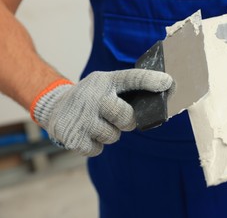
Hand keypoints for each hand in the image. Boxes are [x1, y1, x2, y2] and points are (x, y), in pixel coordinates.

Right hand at [31, 69, 172, 155]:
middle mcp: (93, 96)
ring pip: (113, 136)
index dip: (151, 80)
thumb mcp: (106, 84)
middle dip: (128, 122)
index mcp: (106, 80)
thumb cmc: (92, 97)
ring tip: (98, 123)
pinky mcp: (72, 136)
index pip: (131, 78)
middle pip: (126, 116)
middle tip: (123, 119)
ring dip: (110, 133)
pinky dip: (95, 145)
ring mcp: (81, 116)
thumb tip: (164, 94)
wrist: (55, 107)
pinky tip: (87, 133)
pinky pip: (97, 149)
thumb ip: (128, 90)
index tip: (168, 82)